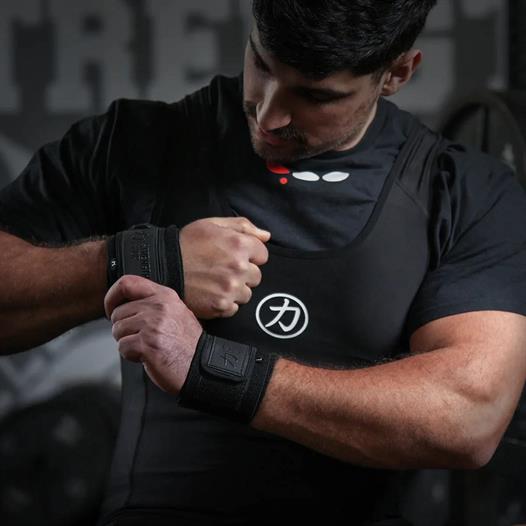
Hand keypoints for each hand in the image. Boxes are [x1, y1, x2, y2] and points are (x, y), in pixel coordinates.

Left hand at [104, 274, 202, 393]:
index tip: (112, 309)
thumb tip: (124, 303)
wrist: (200, 366)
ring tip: (147, 346)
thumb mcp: (175, 312)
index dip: (112, 296)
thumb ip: (152, 303)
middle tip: (140, 337)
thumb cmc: (187, 344)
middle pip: (118, 312)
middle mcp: (159, 307)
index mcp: (165, 296)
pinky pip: (122, 347)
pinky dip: (131, 355)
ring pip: (117, 330)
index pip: (127, 283)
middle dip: (123, 329)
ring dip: (127, 342)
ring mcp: (153, 325)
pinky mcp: (147, 344)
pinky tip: (147, 356)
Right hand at [179, 217, 270, 319]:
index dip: (249, 255)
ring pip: (246, 294)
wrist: (161, 266)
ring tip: (215, 282)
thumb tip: (266, 236)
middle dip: (243, 273)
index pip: (262, 255)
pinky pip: (233, 308)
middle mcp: (239, 267)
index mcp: (239, 245)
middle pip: (256, 276)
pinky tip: (210, 293)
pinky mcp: (221, 306)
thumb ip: (243, 226)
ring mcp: (231, 289)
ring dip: (235, 290)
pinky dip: (224, 303)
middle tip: (222, 270)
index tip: (234, 256)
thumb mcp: (213, 224)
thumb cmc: (187, 243)